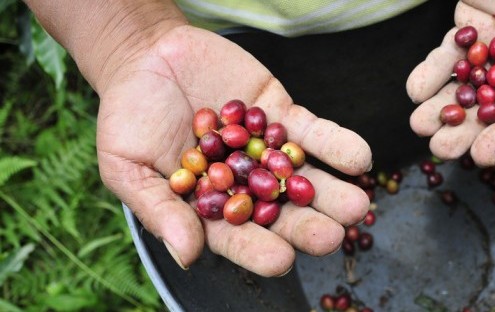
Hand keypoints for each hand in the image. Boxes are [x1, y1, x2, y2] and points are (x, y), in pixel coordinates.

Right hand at [96, 25, 371, 275]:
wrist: (147, 56)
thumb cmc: (129, 116)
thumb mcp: (128, 166)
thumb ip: (160, 210)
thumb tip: (187, 255)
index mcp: (210, 207)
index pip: (237, 236)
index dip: (258, 249)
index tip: (281, 260)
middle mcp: (245, 184)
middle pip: (280, 212)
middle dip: (307, 225)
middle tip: (333, 236)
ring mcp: (267, 150)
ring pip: (305, 176)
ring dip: (333, 191)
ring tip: (356, 203)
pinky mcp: (282, 115)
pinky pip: (313, 132)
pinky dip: (336, 144)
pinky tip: (359, 158)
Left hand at [406, 0, 494, 165]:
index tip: (481, 156)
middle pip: (491, 107)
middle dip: (464, 128)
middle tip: (440, 146)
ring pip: (466, 84)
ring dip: (442, 106)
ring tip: (421, 123)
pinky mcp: (471, 25)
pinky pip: (448, 53)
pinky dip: (431, 72)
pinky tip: (416, 90)